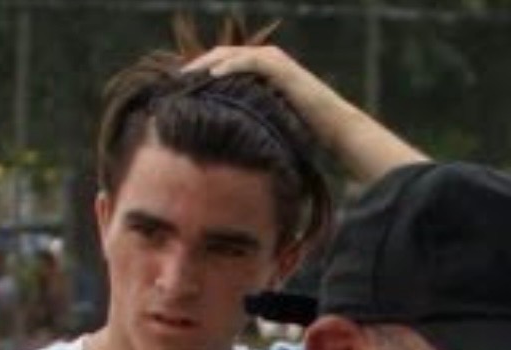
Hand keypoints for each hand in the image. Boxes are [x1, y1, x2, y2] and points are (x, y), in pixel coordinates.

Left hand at [184, 45, 346, 139]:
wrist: (334, 129)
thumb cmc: (305, 131)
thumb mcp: (269, 122)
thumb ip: (250, 117)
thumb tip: (223, 135)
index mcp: (260, 72)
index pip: (224, 65)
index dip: (201, 72)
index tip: (180, 87)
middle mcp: (266, 60)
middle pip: (222, 55)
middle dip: (197, 65)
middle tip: (176, 79)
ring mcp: (274, 61)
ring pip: (232, 54)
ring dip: (207, 62)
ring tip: (187, 74)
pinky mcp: (281, 68)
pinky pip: (250, 61)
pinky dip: (230, 65)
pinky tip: (213, 75)